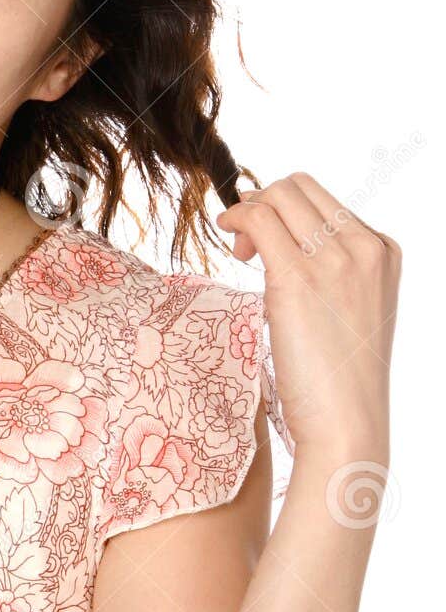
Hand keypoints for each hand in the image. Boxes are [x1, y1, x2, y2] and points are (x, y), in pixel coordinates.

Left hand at [215, 172, 400, 455]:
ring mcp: (336, 260)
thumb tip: (283, 244)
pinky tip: (228, 236)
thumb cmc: (340, 379)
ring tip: (239, 251)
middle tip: (247, 247)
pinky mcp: (299, 278)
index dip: (287, 211)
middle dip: (265, 203)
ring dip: (249, 211)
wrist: (347, 424)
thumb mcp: (350, 311)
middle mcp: (365, 247)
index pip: (325, 200)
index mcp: (383, 251)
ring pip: (278, 195)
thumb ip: (332, 272)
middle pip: (300, 187)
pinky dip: (237, 217)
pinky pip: (260, 218)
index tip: (265, 243)